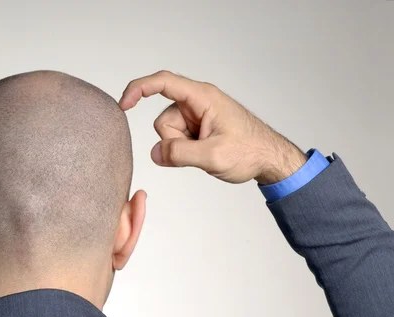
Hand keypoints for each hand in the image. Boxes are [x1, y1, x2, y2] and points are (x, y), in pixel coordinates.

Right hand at [119, 71, 307, 184]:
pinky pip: (177, 139)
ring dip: (181, 147)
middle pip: (163, 119)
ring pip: (168, 132)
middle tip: (200, 150)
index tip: (124, 104)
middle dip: (173, 140)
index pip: (163, 82)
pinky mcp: (197, 126)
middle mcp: (198, 102)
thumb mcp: (214, 156)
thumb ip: (180, 154)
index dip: (139, 89)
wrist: (269, 158)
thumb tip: (155, 153)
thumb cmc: (250, 150)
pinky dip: (186, 149)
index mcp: (203, 97)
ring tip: (206, 151)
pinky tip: (204, 151)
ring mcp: (197, 115)